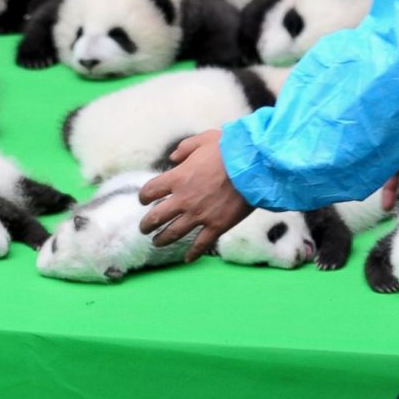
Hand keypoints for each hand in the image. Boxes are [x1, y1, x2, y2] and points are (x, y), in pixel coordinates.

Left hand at [138, 129, 252, 262]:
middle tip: (144, 228)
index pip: (150, 191)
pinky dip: (193, 253)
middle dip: (147, 224)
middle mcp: (184, 199)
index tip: (143, 199)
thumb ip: (184, 148)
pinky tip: (187, 259)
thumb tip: (172, 158)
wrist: (255, 165)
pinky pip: (201, 244)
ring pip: (173, 233)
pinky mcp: (217, 225)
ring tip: (157, 242)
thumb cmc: (230, 149)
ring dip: (162, 239)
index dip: (143, 196)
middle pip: (156, 217)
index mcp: (177, 178)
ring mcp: (200, 215)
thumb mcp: (203, 139)